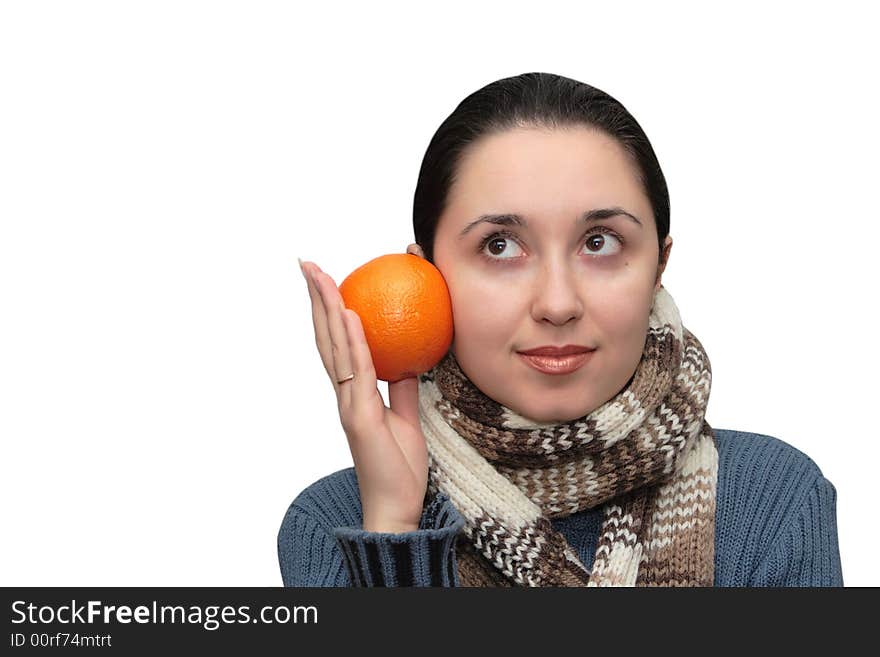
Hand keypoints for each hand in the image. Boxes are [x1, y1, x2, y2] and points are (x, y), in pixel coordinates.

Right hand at [299, 259, 428, 532]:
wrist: (396, 509)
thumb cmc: (399, 470)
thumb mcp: (407, 421)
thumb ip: (404, 391)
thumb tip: (410, 362)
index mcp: (353, 394)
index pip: (337, 345)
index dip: (329, 313)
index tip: (326, 282)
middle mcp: (345, 394)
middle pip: (325, 338)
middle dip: (316, 300)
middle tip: (307, 265)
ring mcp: (349, 403)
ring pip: (334, 347)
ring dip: (326, 308)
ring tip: (319, 275)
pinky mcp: (360, 415)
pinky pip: (358, 370)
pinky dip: (351, 340)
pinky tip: (349, 313)